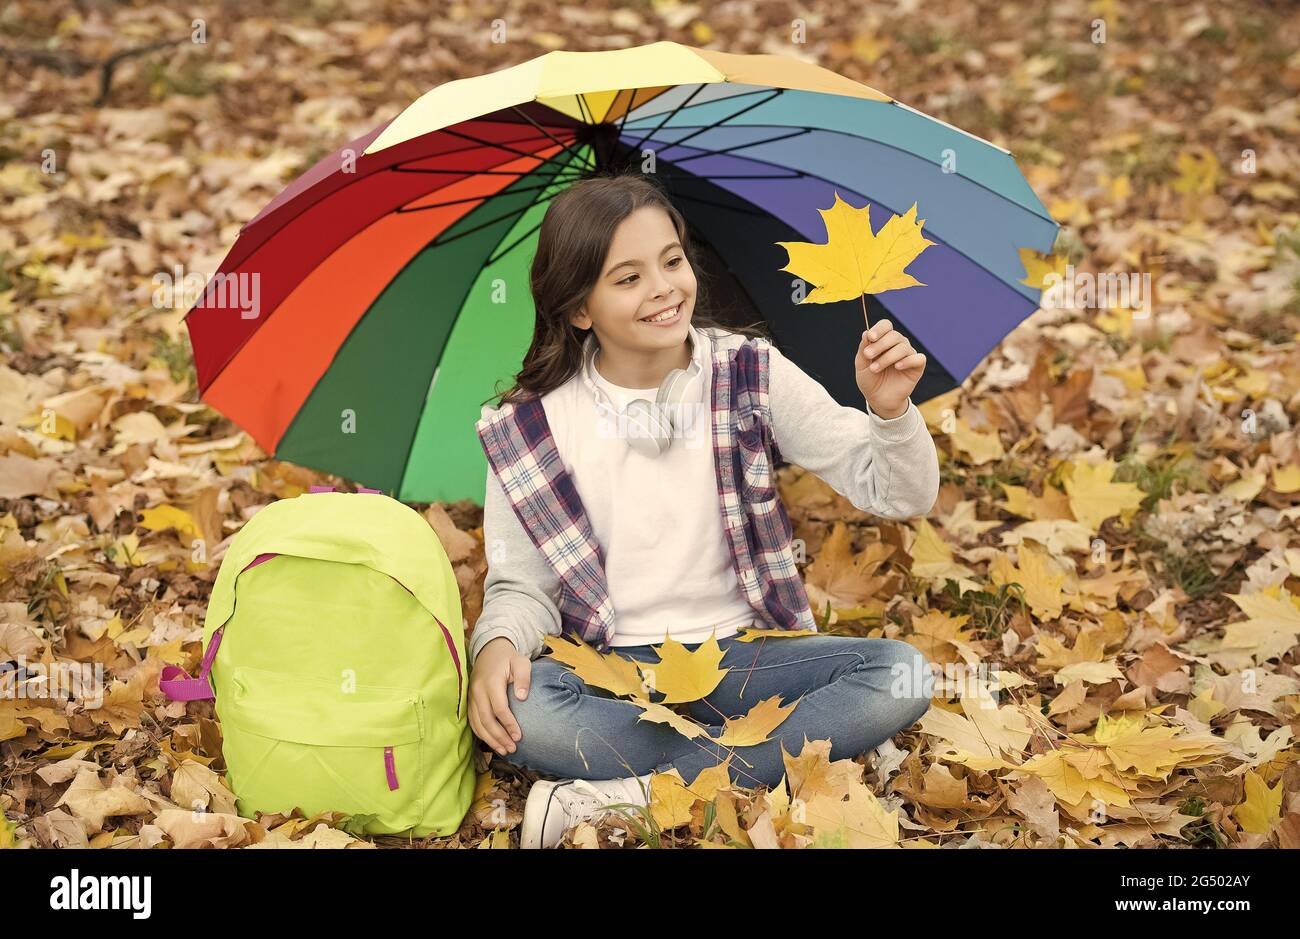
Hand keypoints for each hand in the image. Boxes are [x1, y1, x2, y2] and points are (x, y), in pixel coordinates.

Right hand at [468, 636, 530, 756]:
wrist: (489, 651)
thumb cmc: (509, 658)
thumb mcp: (521, 662)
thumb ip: (523, 678)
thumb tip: (522, 697)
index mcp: (491, 681)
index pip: (499, 708)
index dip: (509, 724)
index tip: (519, 737)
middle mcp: (477, 690)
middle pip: (486, 720)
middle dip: (499, 737)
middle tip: (512, 749)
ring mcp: (471, 697)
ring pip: (477, 723)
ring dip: (490, 739)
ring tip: (504, 751)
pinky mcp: (469, 701)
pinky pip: (473, 721)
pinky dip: (482, 734)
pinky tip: (492, 743)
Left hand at [854, 318, 925, 416]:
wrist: (879, 400)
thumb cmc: (870, 380)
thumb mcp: (861, 365)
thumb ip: (863, 349)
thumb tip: (866, 333)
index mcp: (884, 340)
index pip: (886, 325)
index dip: (879, 329)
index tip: (870, 337)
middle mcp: (898, 344)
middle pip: (894, 335)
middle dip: (880, 345)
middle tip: (868, 356)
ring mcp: (909, 354)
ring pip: (903, 347)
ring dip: (887, 357)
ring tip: (875, 369)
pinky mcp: (917, 366)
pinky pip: (918, 358)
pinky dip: (907, 361)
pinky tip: (897, 367)